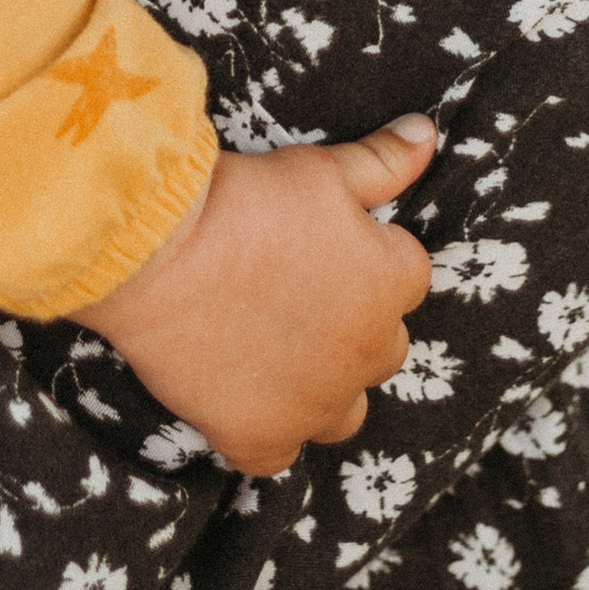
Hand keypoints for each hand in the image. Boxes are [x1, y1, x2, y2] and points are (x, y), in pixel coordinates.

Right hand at [87, 116, 436, 478]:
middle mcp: (370, 352)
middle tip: (291, 292)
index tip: (318, 246)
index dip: (363, 260)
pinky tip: (241, 401)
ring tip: (275, 349)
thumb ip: (383, 161)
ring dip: (323, 386)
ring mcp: (317, 404)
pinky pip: (280, 455)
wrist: (158, 253)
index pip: (404, 276)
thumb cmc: (244, 201)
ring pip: (344, 410)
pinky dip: (265, 433)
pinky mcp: (262, 438)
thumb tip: (429, 134)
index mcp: (394, 283)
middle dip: (350, 324)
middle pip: (380, 346)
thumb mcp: (320, 169)